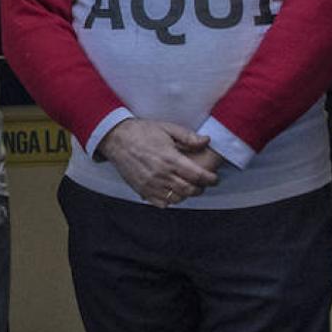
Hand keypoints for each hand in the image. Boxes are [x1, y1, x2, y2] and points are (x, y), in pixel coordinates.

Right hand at [97, 119, 220, 207]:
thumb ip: (188, 137)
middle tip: (203, 184)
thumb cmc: (142, 132)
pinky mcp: (142, 190)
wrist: (117, 138)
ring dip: (186, 195)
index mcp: (170, 159)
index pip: (197, 175)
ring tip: (189, 187)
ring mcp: (151, 184)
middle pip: (189, 190)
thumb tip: (206, 140)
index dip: (210, 179)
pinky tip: (172, 192)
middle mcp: (162, 174)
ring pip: (177, 198)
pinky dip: (170, 201)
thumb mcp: (167, 128)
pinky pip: (161, 203)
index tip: (214, 178)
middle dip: (200, 188)